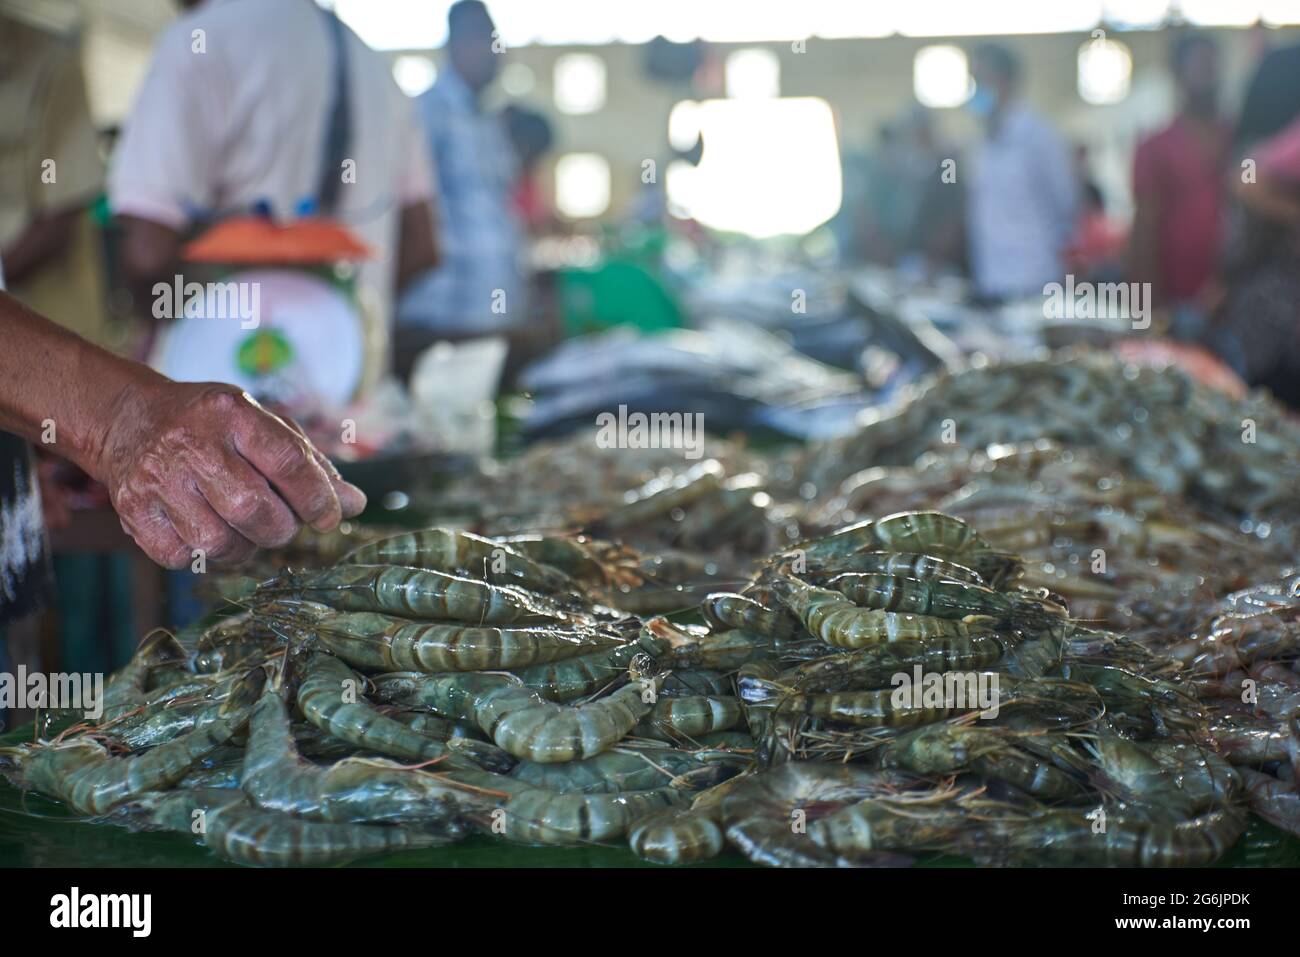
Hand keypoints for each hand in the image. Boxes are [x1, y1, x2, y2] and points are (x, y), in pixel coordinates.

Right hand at [93, 380, 365, 567]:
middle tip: (281, 525)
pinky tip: (207, 531)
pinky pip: (181, 557)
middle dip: (280, 529)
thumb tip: (354, 505)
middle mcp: (191, 443)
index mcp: (232, 413)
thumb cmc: (213, 426)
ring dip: (244, 548)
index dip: (316, 497)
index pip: (287, 461)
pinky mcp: (132, 510)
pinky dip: (204, 556)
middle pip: (252, 509)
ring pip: (218, 542)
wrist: (130, 418)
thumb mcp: (261, 425)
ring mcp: (157, 478)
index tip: (328, 518)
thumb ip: (309, 464)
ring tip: (244, 529)